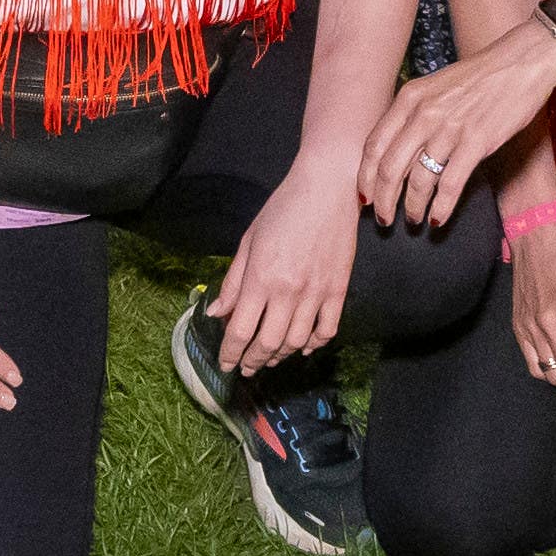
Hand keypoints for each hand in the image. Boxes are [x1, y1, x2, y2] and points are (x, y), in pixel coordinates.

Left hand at [210, 162, 361, 371]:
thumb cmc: (283, 208)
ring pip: (296, 342)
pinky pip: (327, 329)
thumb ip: (234, 281)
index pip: (240, 331)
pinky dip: (313, 344)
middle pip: (267, 343)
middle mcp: (288, 290)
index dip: (230, 353)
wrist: (327, 188)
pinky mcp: (338, 289)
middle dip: (253, 361)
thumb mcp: (249, 240)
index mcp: (261, 278)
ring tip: (269, 359)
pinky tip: (302, 347)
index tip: (225, 364)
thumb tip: (217, 313)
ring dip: (279, 356)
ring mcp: (316, 292)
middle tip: (245, 367)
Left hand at [362, 21, 555, 229]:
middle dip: (383, 201)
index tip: (363, 196)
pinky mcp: (477, 141)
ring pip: (419, 180)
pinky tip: (437, 219)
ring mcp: (450, 128)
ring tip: (413, 219)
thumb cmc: (479, 77)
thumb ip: (413, 114)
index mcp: (409, 98)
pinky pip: (450, 184)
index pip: (374, 145)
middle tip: (383, 219)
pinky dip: (441, 208)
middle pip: (390, 168)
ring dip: (413, 207)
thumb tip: (396, 150)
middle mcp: (424, 113)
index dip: (365, 176)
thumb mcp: (434, 86)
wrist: (521, 62)